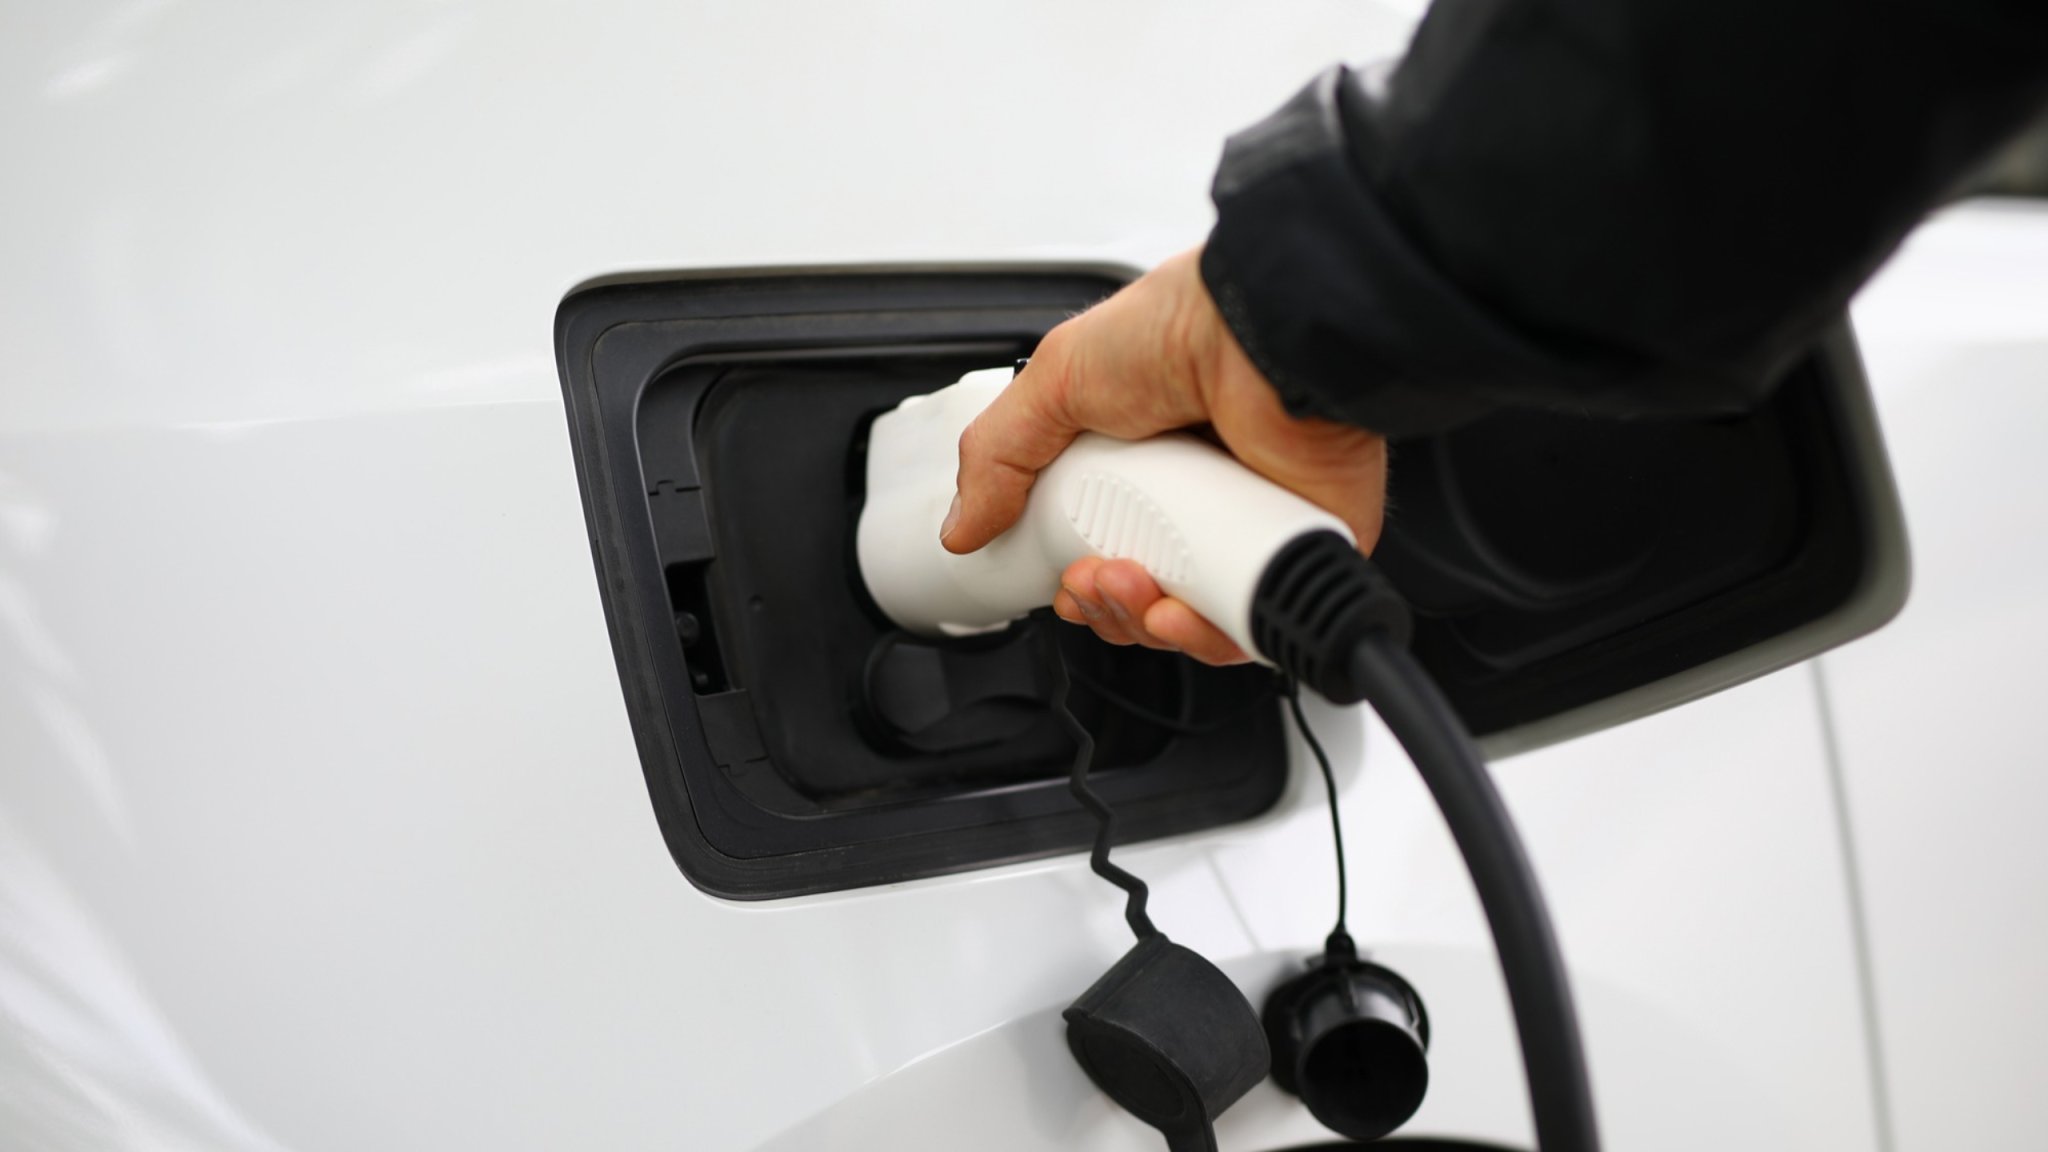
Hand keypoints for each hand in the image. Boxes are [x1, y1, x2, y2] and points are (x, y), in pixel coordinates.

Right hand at [942, 247, 1386, 663]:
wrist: (1263, 334)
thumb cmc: (1184, 327)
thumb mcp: (1056, 378)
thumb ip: (999, 456)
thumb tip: (961, 527)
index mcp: (1149, 461)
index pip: (1110, 550)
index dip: (1083, 585)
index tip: (1064, 584)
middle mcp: (1202, 496)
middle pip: (1145, 599)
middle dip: (1104, 607)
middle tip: (1088, 579)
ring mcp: (1249, 527)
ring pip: (1192, 622)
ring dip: (1141, 623)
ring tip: (1125, 583)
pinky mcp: (1294, 551)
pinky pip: (1249, 626)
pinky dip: (1206, 637)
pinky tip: (1176, 611)